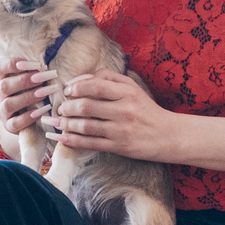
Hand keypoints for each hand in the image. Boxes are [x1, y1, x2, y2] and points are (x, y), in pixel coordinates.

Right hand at [0, 56, 53, 143]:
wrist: (30, 119)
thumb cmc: (36, 92)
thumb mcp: (35, 79)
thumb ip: (38, 69)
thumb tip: (54, 56)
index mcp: (4, 78)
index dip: (11, 63)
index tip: (30, 63)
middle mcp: (1, 94)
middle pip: (5, 85)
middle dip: (25, 80)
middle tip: (44, 77)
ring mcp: (3, 111)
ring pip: (9, 103)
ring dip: (28, 97)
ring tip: (45, 93)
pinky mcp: (9, 125)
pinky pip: (15, 123)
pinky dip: (27, 117)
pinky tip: (41, 111)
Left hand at [47, 70, 179, 162]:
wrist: (168, 135)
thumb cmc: (146, 110)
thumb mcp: (132, 88)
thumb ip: (108, 78)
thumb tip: (80, 79)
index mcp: (128, 92)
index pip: (96, 85)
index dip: (77, 87)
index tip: (68, 90)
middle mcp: (124, 110)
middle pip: (87, 106)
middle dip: (68, 107)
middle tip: (60, 108)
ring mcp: (121, 130)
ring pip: (86, 126)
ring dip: (66, 124)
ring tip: (57, 122)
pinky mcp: (119, 146)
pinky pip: (91, 143)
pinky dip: (73, 141)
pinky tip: (62, 138)